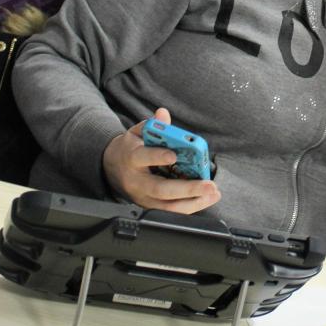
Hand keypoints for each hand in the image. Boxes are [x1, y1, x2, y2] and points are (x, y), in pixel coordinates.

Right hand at [102, 107, 220, 213]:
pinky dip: (191, 206)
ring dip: (193, 201)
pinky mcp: (151, 206)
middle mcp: (137, 182)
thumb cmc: (131, 148)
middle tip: (209, 184)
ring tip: (213, 193)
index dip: (157, 156)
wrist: (112, 168)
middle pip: (161, 189)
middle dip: (187, 188)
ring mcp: (143, 197)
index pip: (142, 157)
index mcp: (132, 158)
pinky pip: (171, 211)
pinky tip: (207, 199)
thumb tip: (163, 114)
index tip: (174, 155)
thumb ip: (152, 125)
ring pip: (168, 206)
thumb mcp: (137, 133)